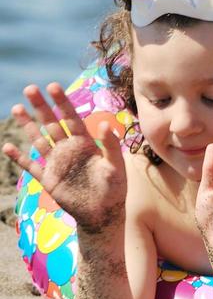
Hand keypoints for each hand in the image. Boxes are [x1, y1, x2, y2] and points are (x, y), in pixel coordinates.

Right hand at [4, 83, 126, 232]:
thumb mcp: (116, 166)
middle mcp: (69, 150)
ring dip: (28, 125)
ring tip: (17, 108)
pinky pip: (31, 166)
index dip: (62, 102)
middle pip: (52, 124)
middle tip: (30, 88)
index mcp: (85, 143)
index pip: (71, 118)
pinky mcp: (48, 179)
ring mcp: (57, 163)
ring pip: (39, 140)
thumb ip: (110, 146)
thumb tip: (106, 124)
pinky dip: (19, 158)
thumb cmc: (114, 189)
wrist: (103, 213)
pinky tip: (8, 146)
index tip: (52, 86)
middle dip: (41, 107)